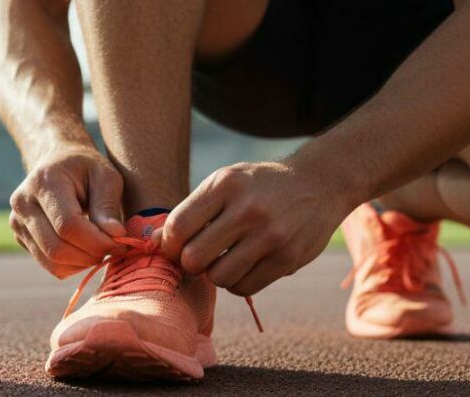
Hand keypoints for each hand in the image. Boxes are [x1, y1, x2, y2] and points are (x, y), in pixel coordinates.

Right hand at [9, 145, 126, 277]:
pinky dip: (72, 265)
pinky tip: (86, 249)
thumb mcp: (105, 175)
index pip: (67, 225)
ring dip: (83, 263)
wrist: (57, 160)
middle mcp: (23, 203)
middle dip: (91, 255)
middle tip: (114, 249)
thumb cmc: (86, 167)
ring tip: (101, 248)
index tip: (121, 242)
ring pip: (51, 262)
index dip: (96, 241)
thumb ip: (108, 205)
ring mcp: (17, 221)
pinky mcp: (20, 236)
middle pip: (56, 248)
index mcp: (44, 182)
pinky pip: (48, 264)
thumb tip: (116, 236)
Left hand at [160, 161, 347, 296]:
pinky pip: (245, 288)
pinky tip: (242, 265)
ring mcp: (269, 236)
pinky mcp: (286, 259)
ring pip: (218, 278)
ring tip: (222, 259)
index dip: (168, 243)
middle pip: (194, 258)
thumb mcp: (225, 181)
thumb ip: (192, 210)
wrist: (317, 184)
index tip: (173, 246)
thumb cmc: (258, 185)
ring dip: (214, 274)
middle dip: (188, 262)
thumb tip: (152, 242)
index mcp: (226, 184)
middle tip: (196, 256)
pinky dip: (236, 282)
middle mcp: (247, 209)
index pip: (178, 226)